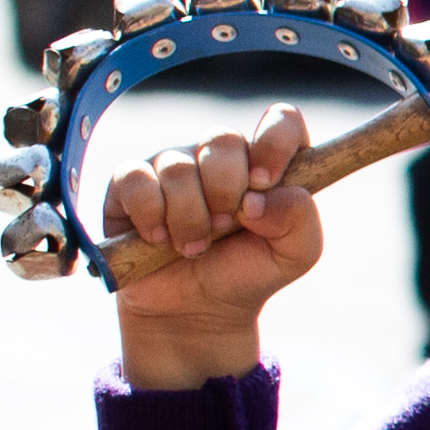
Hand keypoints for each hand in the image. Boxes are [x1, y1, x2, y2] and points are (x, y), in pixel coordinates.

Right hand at [105, 107, 323, 390]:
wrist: (193, 310)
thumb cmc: (247, 272)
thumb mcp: (295, 254)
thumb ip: (299, 219)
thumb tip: (262, 196)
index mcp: (267, 163)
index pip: (281, 120)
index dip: (274, 142)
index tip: (265, 183)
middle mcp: (221, 156)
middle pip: (224, 139)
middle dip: (227, 191)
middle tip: (225, 227)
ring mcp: (174, 164)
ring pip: (179, 166)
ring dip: (190, 217)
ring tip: (195, 246)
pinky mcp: (130, 182)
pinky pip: (134, 178)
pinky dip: (150, 215)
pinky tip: (158, 239)